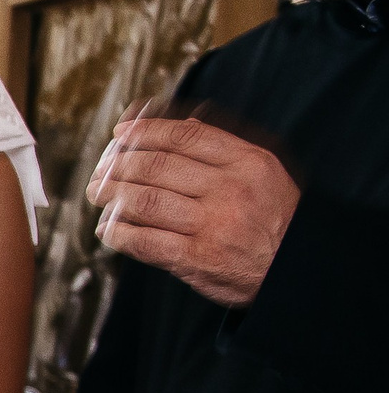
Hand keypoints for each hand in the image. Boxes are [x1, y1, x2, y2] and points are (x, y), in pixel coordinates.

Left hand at [88, 110, 296, 307]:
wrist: (294, 269)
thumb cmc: (273, 218)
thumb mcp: (262, 173)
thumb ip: (222, 148)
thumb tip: (182, 124)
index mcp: (247, 163)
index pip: (184, 137)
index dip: (144, 131)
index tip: (120, 133)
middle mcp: (230, 190)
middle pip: (156, 167)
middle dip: (118, 165)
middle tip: (101, 170)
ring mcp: (212, 225)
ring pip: (144, 201)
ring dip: (111, 196)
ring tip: (97, 194)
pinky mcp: (195, 259)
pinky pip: (143, 241)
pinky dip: (118, 233)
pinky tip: (107, 228)